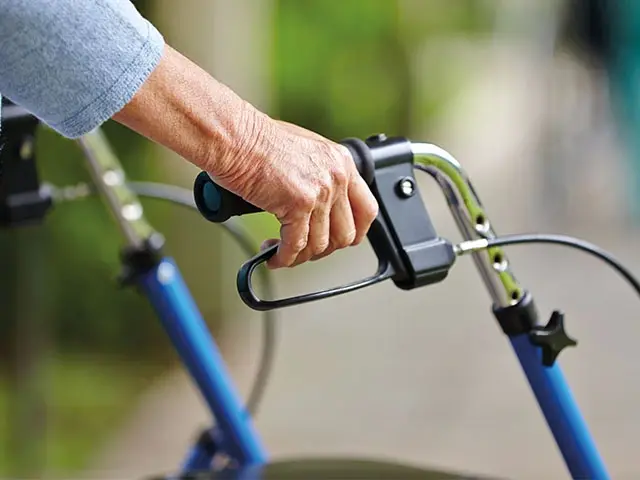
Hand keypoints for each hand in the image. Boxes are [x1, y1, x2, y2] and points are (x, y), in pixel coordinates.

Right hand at [210, 113, 378, 268]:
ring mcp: (320, 192)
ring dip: (300, 256)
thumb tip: (318, 205)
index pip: (366, 210)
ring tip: (282, 253)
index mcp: (341, 162)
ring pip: (319, 244)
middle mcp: (336, 177)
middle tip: (306, 250)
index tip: (339, 241)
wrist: (234, 136)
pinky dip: (284, 257)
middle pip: (345, 234)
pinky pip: (296, 245)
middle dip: (324, 249)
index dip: (354, 232)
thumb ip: (318, 176)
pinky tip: (274, 257)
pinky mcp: (298, 204)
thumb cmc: (256, 140)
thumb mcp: (303, 151)